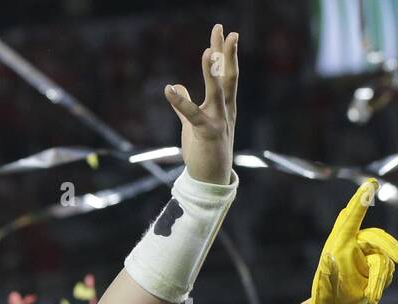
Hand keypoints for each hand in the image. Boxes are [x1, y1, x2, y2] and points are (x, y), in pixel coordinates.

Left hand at [165, 24, 237, 185]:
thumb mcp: (192, 124)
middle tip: (224, 30)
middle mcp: (225, 109)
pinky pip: (193, 115)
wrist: (210, 179)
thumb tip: (177, 86)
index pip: (226, 73)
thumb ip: (185, 105)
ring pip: (217, 91)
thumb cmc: (203, 151)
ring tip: (206, 52)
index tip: (222, 32)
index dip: (223, 52)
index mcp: (223, 105)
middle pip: (228, 75)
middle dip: (226, 52)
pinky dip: (181, 102)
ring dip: (212, 71)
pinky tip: (169, 90)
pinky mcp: (207, 134)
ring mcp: (219, 121)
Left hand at [296, 178, 397, 303]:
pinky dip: (381, 282)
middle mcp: (352, 245)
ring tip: (372, 296)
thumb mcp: (324, 292)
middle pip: (377, 237)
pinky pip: (387, 267)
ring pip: (385, 256)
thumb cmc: (327, 300)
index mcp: (338, 246)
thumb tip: (327, 257)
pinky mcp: (375, 261)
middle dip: (390, 248)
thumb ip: (327, 275)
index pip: (350, 221)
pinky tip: (373, 296)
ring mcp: (365, 253)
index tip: (369, 184)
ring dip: (380, 277)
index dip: (361, 201)